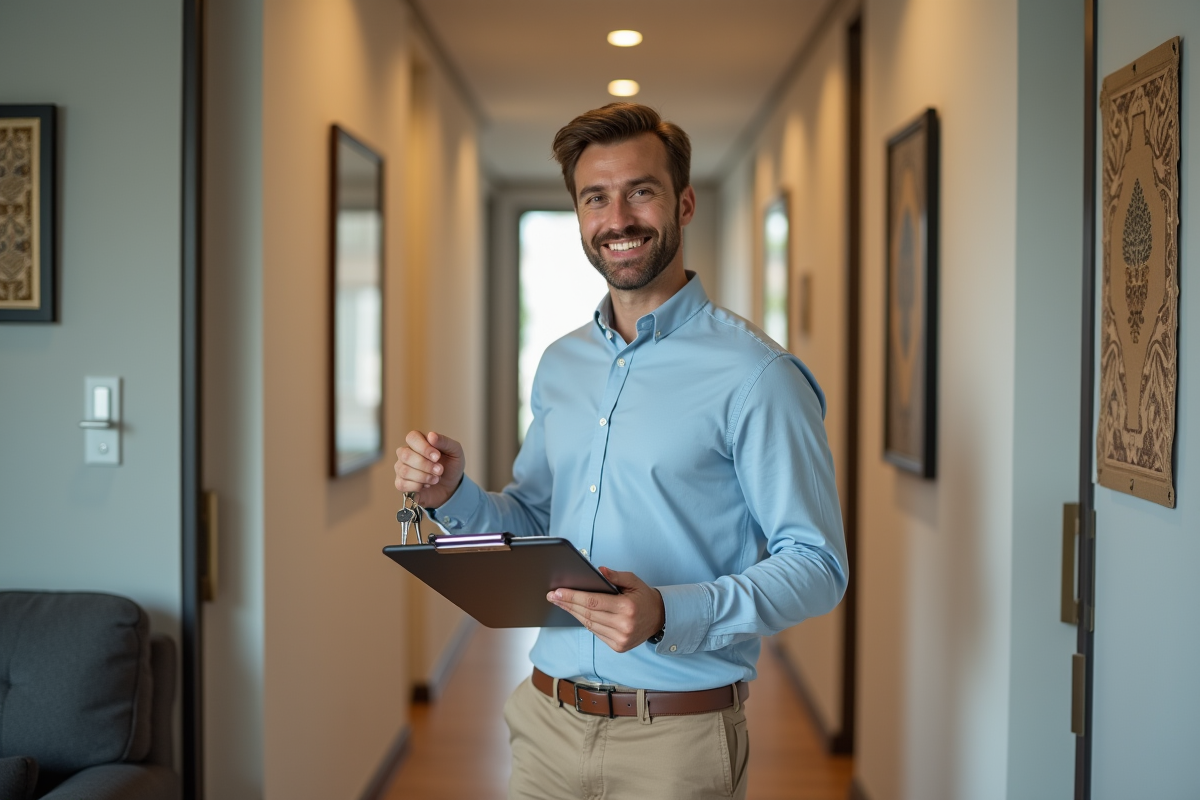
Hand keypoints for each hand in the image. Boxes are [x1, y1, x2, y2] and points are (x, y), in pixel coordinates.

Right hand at [394, 430, 464, 508]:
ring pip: (404, 471)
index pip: (412, 437)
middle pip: (406, 455)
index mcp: (419, 441)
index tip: (437, 457)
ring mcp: (401, 468)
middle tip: (440, 470)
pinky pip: (402, 484)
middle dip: (425, 465)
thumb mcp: (455, 452)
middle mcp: (406, 453)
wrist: (451, 486)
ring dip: (423, 476)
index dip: (424, 448)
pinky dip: (417, 486)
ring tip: (436, 479)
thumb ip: (444, 442)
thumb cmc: (451, 465)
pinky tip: (426, 485)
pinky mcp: (401, 483)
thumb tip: (431, 435)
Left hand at [548, 567, 664, 652]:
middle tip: (552, 596)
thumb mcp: (634, 581)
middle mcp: (624, 625)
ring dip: (573, 613)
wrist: (660, 619)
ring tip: (561, 603)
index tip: (558, 592)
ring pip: (590, 625)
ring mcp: (621, 638)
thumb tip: (598, 570)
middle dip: (568, 604)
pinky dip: (585, 622)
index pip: (593, 601)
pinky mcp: (619, 647)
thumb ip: (616, 575)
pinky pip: (596, 633)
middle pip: (588, 613)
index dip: (573, 597)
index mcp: (627, 607)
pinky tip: (577, 613)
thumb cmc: (644, 597)